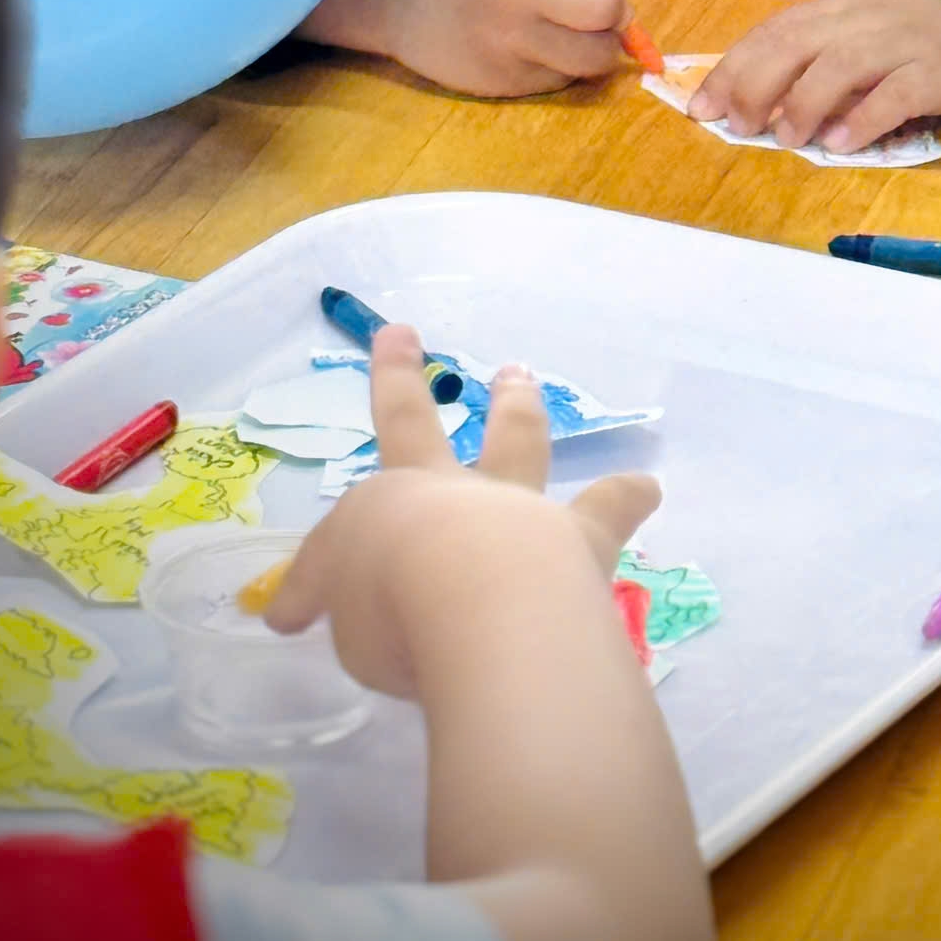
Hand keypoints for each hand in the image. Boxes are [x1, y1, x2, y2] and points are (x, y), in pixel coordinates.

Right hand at [267, 324, 659, 701]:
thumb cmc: (388, 596)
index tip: (400, 331)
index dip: (394, 382)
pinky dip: (627, 498)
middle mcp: (467, 492)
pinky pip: (609, 514)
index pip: (394, 430)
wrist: (472, 596)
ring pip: (530, 451)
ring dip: (527, 416)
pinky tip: (648, 487)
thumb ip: (322, 591)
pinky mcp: (580, 548)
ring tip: (534, 387)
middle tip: (502, 367)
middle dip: (478, 398)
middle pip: (478, 430)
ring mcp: (529, 514)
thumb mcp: (332, 594)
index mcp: (401, 499)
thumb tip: (292, 609)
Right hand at [306, 0, 628, 97]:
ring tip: (570, 33)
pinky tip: (534, 49)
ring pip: (596, 57)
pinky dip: (561, 66)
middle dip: (611, 9)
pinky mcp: (503, 82)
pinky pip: (562, 80)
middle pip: (608, 7)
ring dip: (596, 46)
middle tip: (588, 7)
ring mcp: (510, 42)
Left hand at [688, 0, 940, 151]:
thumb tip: (764, 93)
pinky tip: (839, 145)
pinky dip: (863, 119)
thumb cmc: (920, 20)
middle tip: (737, 125)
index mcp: (839, 7)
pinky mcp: (939, 71)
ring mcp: (902, 44)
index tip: (701, 105)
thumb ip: (821, 49)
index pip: (775, 32)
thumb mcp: (864, 20)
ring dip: (804, 103)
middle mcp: (863, 20)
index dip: (734, 67)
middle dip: (756, 84)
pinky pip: (896, 94)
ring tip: (785, 139)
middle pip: (796, 44)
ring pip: (840, 65)